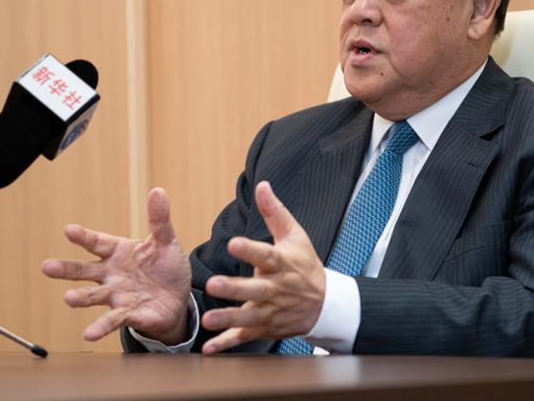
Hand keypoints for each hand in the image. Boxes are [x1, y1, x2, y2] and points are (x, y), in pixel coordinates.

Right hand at [41, 188, 191, 344]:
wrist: (178, 298)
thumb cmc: (166, 267)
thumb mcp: (166, 241)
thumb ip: (159, 220)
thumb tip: (158, 191)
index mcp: (118, 252)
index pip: (98, 242)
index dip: (84, 237)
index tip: (69, 230)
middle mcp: (111, 274)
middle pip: (85, 271)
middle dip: (66, 269)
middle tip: (46, 267)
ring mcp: (117, 295)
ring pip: (94, 296)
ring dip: (81, 298)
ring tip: (68, 299)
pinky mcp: (129, 314)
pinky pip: (114, 320)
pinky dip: (101, 327)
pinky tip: (89, 333)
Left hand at [200, 181, 324, 353]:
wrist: (325, 303)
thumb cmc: (304, 264)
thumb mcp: (295, 235)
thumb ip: (274, 212)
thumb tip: (262, 185)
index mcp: (282, 263)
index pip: (266, 255)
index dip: (250, 250)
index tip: (233, 242)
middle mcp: (276, 289)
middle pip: (255, 289)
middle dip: (234, 288)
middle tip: (213, 285)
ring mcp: (271, 311)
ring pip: (248, 317)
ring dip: (228, 319)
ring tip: (208, 320)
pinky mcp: (265, 328)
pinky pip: (245, 337)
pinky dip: (228, 344)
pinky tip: (210, 349)